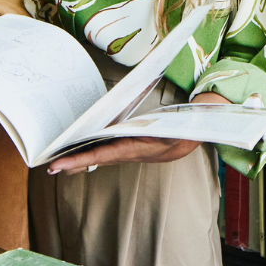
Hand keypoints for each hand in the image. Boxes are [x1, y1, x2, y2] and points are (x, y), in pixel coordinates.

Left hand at [42, 92, 230, 174]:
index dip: (89, 158)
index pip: (115, 152)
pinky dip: (97, 151)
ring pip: (107, 156)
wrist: (213, 129)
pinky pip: (114, 149)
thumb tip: (206, 99)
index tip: (65, 164)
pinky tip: (83, 150)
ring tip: (59, 162)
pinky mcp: (140, 145)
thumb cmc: (204, 119)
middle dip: (79, 162)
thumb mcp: (204, 114)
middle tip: (51, 166)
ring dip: (85, 158)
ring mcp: (142, 150)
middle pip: (105, 158)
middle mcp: (145, 151)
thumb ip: (202, 107)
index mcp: (154, 145)